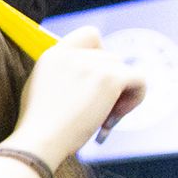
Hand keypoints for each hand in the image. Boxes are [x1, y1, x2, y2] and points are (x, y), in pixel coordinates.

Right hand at [6, 27, 143, 162]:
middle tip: (100, 111)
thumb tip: (90, 81)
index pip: (90, 35)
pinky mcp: (110, 78)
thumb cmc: (38, 128)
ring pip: (123, 70)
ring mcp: (92, 64)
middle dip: (109, 83)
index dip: (100, 54)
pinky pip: (139, 79)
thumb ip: (62, 77)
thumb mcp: (40, 91)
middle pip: (110, 57)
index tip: (95, 80)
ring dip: (120, 94)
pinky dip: (136, 97)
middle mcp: (73, 54)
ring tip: (104, 119)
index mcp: (53, 54)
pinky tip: (117, 116)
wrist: (38, 141)